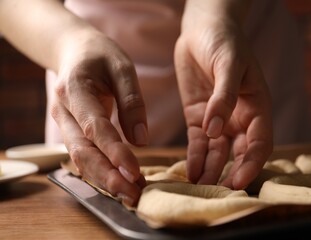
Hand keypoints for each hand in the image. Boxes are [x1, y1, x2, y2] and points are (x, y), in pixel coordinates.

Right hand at [51, 30, 147, 204]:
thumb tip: (141, 141)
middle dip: (108, 176)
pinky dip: (100, 171)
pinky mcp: (71, 132)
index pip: (95, 127)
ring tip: (130, 194)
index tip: (135, 172)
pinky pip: (83, 155)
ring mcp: (63, 123)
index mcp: (74, 90)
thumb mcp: (122, 68)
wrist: (74, 51)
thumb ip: (132, 102)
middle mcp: (63, 111)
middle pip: (82, 151)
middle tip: (133, 195)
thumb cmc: (100, 56)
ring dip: (104, 179)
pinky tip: (119, 183)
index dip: (114, 152)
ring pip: (80, 158)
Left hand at [174, 0, 272, 189]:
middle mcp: (239, 117)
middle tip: (215, 193)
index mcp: (257, 106)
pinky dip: (195, 157)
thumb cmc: (224, 42)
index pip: (260, 142)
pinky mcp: (197, 117)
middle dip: (229, 173)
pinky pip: (198, 142)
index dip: (251, 163)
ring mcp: (218, 119)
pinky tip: (190, 171)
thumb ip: (224, 97)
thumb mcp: (228, 65)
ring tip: (199, 188)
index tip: (238, 182)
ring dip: (210, 170)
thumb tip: (214, 129)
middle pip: (238, 153)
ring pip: (217, 152)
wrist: (202, 29)